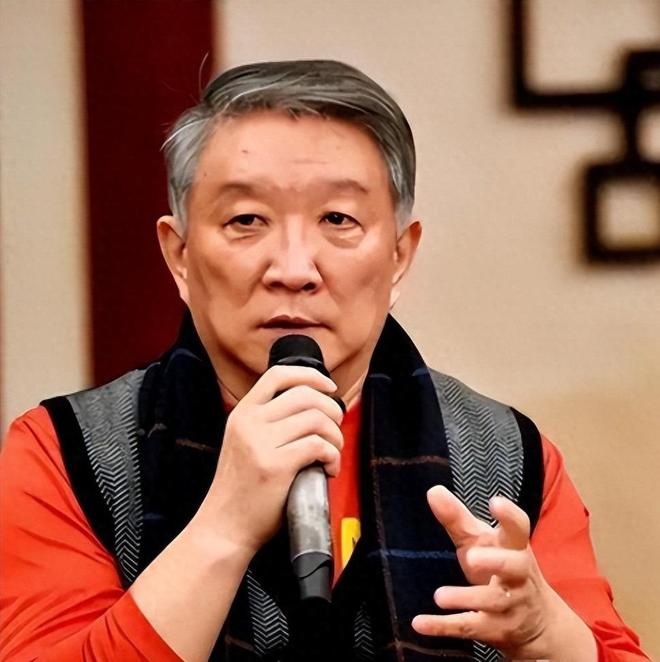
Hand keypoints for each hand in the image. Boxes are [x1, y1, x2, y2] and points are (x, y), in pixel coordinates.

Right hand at [194, 365, 343, 555]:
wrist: (224, 527)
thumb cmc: (241, 490)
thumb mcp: (243, 442)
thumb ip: (267, 422)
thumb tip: (312, 407)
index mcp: (242, 413)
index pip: (278, 374)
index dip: (311, 376)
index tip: (329, 387)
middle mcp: (249, 422)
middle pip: (305, 395)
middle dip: (332, 409)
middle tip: (336, 428)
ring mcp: (260, 443)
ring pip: (316, 419)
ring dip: (335, 435)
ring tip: (333, 452)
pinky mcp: (275, 466)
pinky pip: (318, 445)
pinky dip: (333, 456)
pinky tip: (329, 468)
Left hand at [411, 486, 595, 660]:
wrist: (539, 625)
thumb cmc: (501, 568)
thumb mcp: (482, 542)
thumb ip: (457, 518)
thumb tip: (433, 491)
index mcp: (514, 547)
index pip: (519, 529)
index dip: (509, 516)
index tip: (495, 502)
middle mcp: (517, 575)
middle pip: (514, 566)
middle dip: (496, 561)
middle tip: (472, 557)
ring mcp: (509, 604)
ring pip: (492, 601)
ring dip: (466, 598)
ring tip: (439, 596)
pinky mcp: (495, 629)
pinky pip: (469, 627)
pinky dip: (443, 626)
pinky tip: (419, 623)